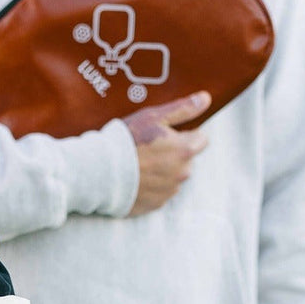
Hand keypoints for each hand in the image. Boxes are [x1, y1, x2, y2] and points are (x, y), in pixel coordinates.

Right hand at [122, 92, 211, 216]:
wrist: (98, 172)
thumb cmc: (126, 140)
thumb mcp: (153, 117)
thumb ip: (183, 109)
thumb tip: (206, 99)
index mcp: (186, 150)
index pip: (202, 139)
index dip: (185, 134)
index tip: (167, 134)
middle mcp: (183, 173)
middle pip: (187, 159)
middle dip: (174, 153)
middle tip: (148, 148)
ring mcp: (169, 191)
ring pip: (173, 177)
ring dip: (162, 171)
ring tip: (139, 164)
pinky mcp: (155, 204)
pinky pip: (160, 192)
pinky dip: (151, 186)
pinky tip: (135, 178)